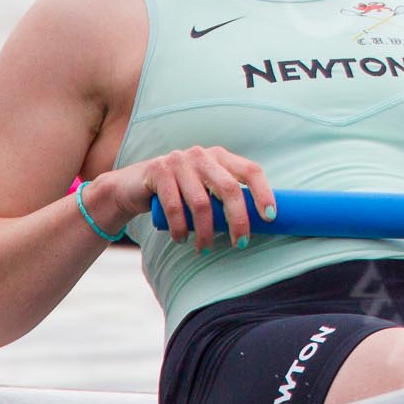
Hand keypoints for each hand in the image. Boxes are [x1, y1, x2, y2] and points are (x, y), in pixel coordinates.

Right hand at [115, 146, 273, 251]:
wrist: (132, 186)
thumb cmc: (179, 192)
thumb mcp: (205, 186)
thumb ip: (226, 195)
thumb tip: (261, 222)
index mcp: (221, 156)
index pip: (251, 170)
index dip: (264, 193)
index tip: (270, 218)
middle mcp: (203, 155)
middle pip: (229, 189)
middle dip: (238, 220)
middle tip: (241, 243)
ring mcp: (179, 161)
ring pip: (201, 203)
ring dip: (205, 232)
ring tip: (205, 248)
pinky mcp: (158, 171)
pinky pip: (175, 207)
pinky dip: (180, 228)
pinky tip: (181, 239)